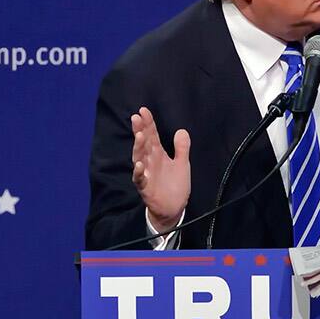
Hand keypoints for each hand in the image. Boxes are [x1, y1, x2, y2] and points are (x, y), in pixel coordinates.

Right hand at [130, 107, 190, 231]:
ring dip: (138, 148)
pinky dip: (138, 172)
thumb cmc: (175, 185)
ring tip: (140, 136)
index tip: (143, 110)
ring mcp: (146, 174)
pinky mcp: (145, 188)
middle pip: (143, 144)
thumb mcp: (182, 164)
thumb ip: (182, 148)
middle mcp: (150, 162)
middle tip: (137, 118)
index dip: (148, 123)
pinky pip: (139, 179)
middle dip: (140, 131)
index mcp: (158, 155)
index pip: (152, 136)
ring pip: (139, 158)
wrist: (174, 208)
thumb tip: (181, 130)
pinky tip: (139, 164)